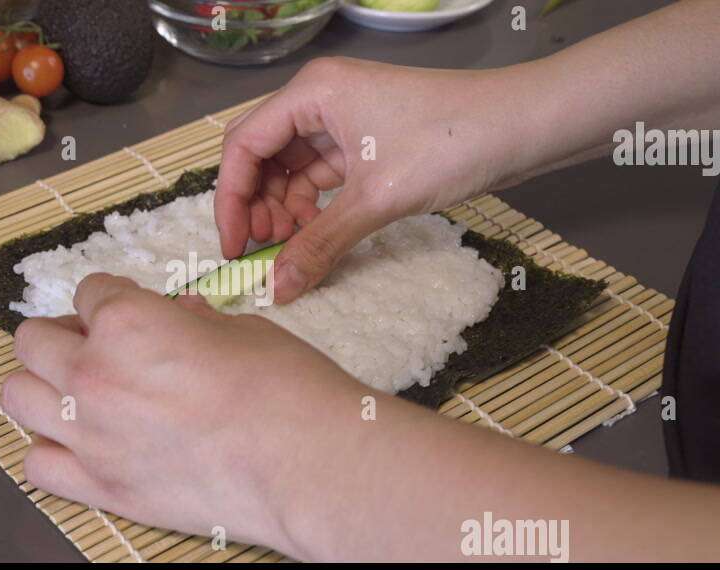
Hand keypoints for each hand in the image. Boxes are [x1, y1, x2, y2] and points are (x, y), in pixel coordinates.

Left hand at [1, 273, 374, 555]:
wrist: (306, 464)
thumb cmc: (285, 390)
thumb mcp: (240, 330)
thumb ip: (190, 322)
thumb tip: (179, 317)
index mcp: (127, 322)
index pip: (90, 291)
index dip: (112, 298)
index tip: (126, 309)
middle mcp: (94, 374)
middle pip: (33, 340)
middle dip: (62, 334)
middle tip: (94, 344)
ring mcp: (91, 435)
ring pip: (18, 396)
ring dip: (43, 385)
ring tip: (77, 391)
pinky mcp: (102, 487)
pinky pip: (37, 464)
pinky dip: (51, 449)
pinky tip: (81, 443)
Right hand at [215, 56, 538, 303]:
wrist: (523, 127)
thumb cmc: (451, 143)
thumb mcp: (377, 200)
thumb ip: (320, 245)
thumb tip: (277, 290)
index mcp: (311, 93)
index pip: (244, 146)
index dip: (232, 201)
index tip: (235, 249)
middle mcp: (318, 99)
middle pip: (261, 156)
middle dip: (256, 206)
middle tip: (263, 254)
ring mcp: (341, 118)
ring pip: (289, 169)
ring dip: (284, 210)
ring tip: (291, 249)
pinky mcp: (362, 140)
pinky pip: (318, 176)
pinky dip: (312, 207)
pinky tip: (316, 234)